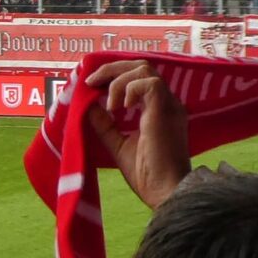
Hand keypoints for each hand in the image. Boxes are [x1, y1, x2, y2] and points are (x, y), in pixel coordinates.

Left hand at [84, 60, 190, 208]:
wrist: (165, 191)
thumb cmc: (146, 174)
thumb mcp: (118, 143)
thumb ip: (104, 124)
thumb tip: (88, 105)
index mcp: (159, 110)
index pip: (139, 77)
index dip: (114, 75)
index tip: (92, 85)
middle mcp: (167, 103)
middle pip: (142, 66)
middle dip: (112, 69)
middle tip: (91, 82)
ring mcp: (169, 105)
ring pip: (144, 70)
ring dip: (118, 81)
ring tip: (110, 106)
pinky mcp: (166, 110)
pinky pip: (149, 83)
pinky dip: (129, 89)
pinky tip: (120, 108)